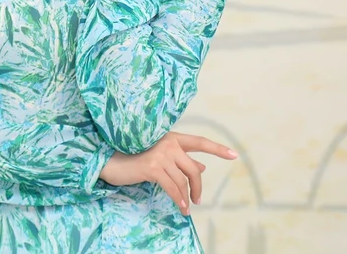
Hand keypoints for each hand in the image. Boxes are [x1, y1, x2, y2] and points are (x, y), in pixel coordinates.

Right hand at [98, 132, 238, 214]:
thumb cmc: (136, 157)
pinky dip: (178, 199)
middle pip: (193, 168)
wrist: (112, 160)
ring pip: (183, 180)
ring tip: (187, 207)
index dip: (217, 149)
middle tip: (198, 200)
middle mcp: (168, 143)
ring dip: (187, 197)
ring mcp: (160, 154)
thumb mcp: (161, 157)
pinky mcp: (152, 167)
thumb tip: (202, 167)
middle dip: (198, 186)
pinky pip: (172, 187)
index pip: (199, 142)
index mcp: (172, 137)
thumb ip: (181, 161)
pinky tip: (181, 208)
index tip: (234, 155)